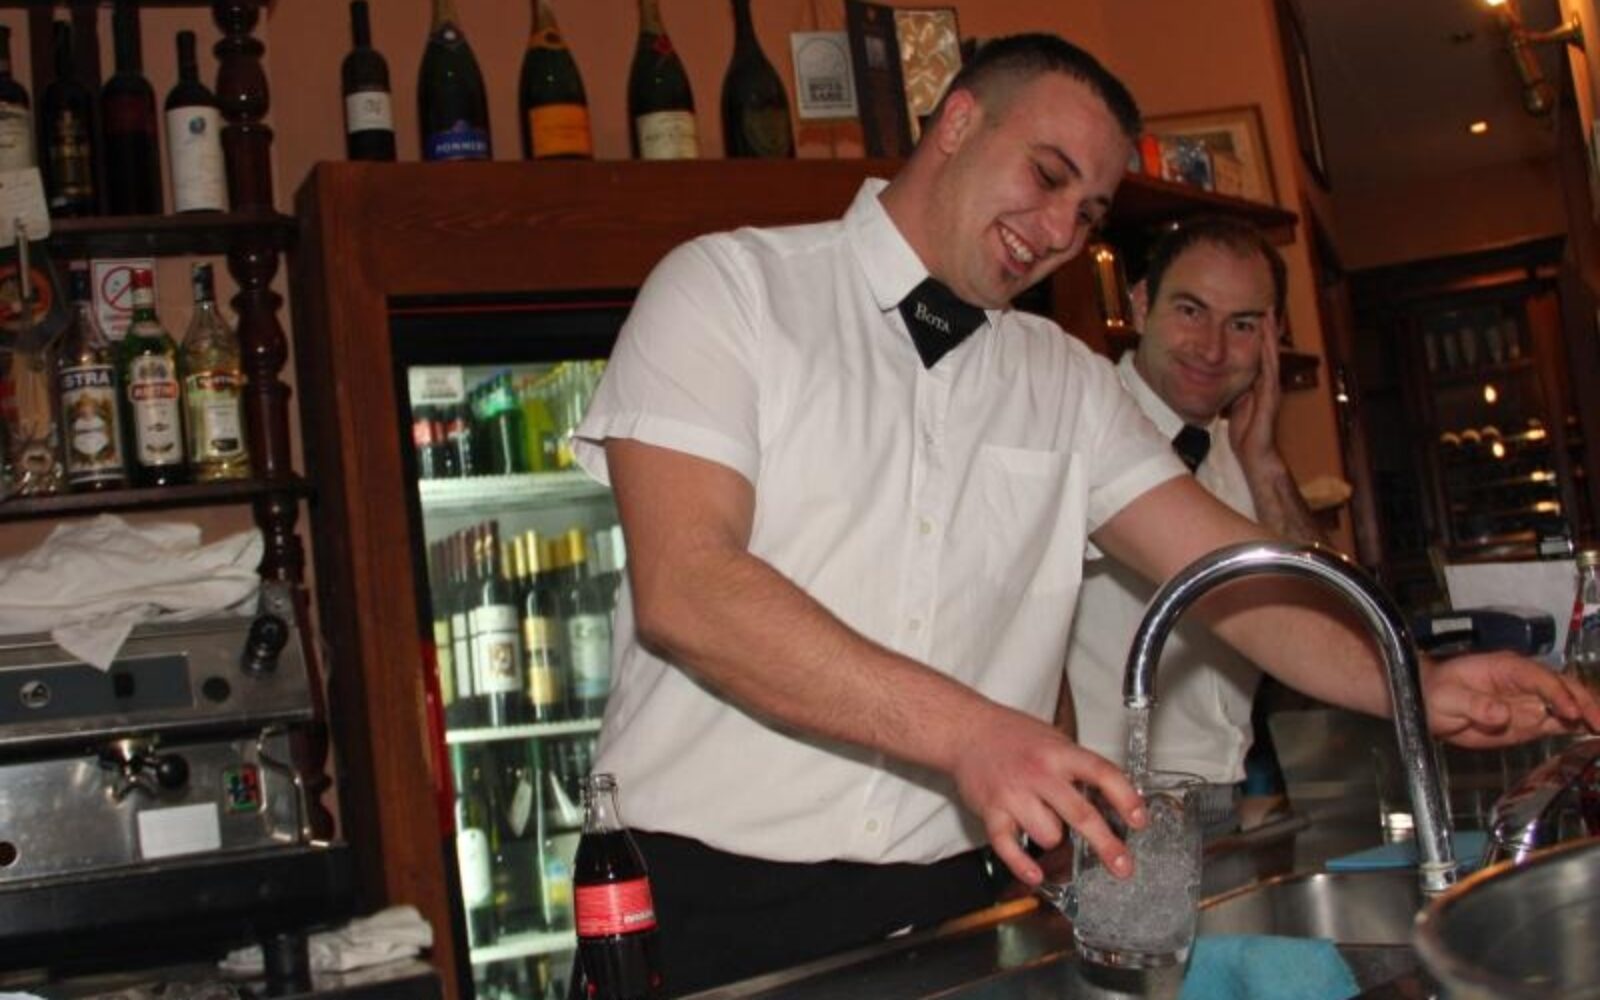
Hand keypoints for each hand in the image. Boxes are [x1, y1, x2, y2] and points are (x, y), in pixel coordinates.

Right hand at [951, 704, 1145, 885]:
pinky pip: (1008, 846)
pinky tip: (1036, 875)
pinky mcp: (991, 810)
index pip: (1101, 773)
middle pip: (1080, 813)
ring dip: (1054, 838)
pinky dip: (1022, 865)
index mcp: (1059, 753)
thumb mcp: (1053, 740)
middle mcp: (1039, 773)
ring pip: (1048, 835)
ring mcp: (1014, 793)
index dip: (1124, 797)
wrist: (966, 730)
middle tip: (1123, 866)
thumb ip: (1078, 767)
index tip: (1139, 820)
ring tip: (1044, 822)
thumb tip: (1112, 798)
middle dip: (1106, 844)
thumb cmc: (1012, 736)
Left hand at [1227, 322, 1283, 469]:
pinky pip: (1270, 374)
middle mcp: (1268, 384)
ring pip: (1272, 358)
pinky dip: (1269, 358)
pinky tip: (1268, 345)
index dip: (1260, 337)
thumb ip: (1233, 389)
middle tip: (1267, 308)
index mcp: (1259, 384)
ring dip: (1271, 338)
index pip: (1260, 355)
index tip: (1256, 316)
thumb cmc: (1245, 433)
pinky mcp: (1271, 399)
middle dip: (1268, 330)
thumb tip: (1219, 375)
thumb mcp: (1235, 404)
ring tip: (1270, 318)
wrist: (1255, 455)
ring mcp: (1272, 390)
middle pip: (1269, 351)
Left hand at [1423, 651, 1599, 747]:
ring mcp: (1532, 702)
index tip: (1570, 712)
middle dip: (1586, 703)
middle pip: (1564, 687)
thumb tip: (1501, 714)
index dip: (1557, 694)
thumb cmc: (1436, 693)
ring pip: (1570, 705)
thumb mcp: (1447, 698)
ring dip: (1590, 715)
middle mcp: (1526, 682)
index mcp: (1506, 668)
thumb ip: (1474, 705)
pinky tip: (1594, 735)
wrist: (1430, 705)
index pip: (1540, 678)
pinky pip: (1560, 722)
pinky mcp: (1532, 721)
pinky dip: (1579, 727)